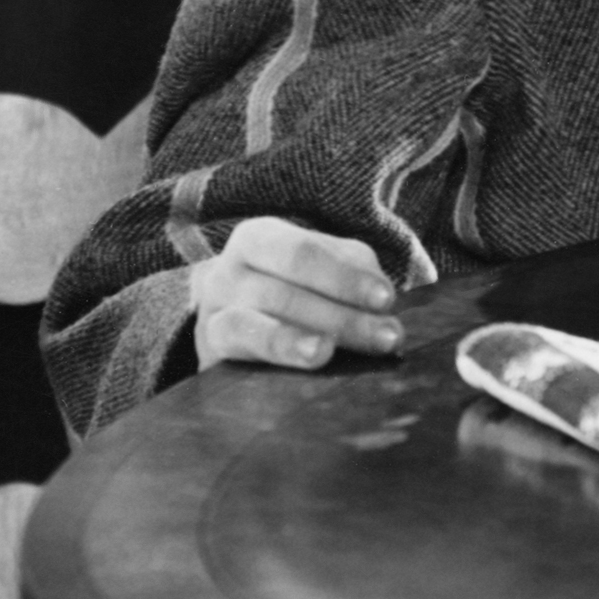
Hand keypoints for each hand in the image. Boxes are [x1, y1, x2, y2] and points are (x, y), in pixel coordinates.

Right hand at [189, 217, 406, 371]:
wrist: (239, 318)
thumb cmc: (298, 284)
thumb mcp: (327, 266)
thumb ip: (354, 273)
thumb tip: (382, 304)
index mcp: (258, 239)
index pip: (300, 254)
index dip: (344, 276)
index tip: (386, 299)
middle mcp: (227, 272)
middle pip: (284, 294)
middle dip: (343, 318)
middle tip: (388, 338)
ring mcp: (212, 312)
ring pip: (254, 325)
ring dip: (302, 342)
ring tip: (332, 352)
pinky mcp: (210, 349)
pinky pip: (238, 349)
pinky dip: (276, 351)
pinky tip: (310, 360)